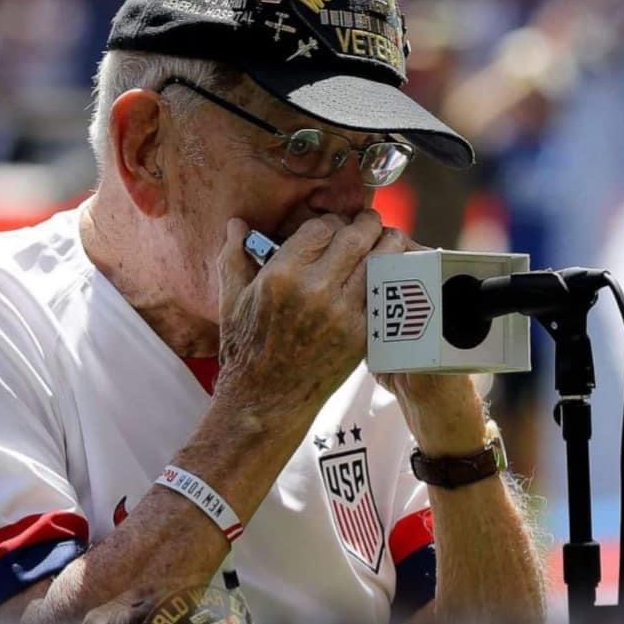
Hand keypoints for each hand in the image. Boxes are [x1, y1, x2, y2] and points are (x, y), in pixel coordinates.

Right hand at [215, 213, 406, 422]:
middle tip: (371, 222)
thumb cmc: (246, 351)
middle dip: (367, 224)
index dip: (331, 222)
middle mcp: (315, 290)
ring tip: (388, 240)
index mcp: (282, 275)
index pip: (321, 228)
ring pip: (379, 262)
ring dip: (388, 245)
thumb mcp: (231, 301)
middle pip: (356, 237)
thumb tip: (237, 224)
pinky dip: (391, 280)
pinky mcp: (360, 335)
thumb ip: (233, 256)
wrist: (266, 401)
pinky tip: (391, 273)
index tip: (335, 227)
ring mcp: (342, 314)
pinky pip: (384, 295)